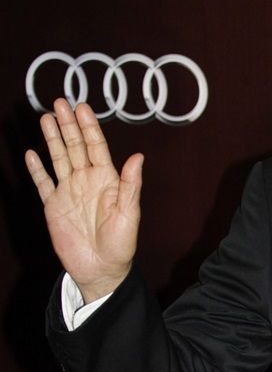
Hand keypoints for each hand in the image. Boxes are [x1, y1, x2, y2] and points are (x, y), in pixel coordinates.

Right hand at [25, 98, 142, 302]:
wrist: (102, 269)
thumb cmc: (121, 243)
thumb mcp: (129, 213)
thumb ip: (131, 185)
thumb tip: (138, 156)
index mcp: (107, 179)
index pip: (96, 146)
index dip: (89, 127)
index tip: (82, 107)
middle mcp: (87, 181)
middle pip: (76, 146)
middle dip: (67, 125)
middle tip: (59, 102)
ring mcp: (69, 192)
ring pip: (59, 159)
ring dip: (52, 139)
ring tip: (45, 118)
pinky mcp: (54, 207)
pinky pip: (43, 183)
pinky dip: (37, 169)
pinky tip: (32, 153)